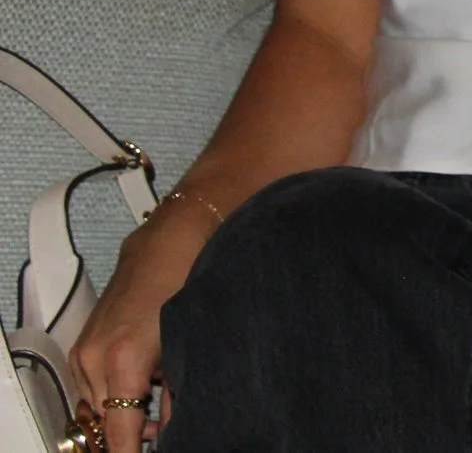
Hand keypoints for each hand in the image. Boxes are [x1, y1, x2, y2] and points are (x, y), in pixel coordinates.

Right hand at [70, 205, 210, 451]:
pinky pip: (95, 382)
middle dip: (132, 432)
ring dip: (124, 410)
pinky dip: (117, 389)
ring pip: (98, 402)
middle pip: (104, 420)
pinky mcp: (87, 339)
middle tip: (164, 430)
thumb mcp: (193, 341)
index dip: (131, 451)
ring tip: (162, 406)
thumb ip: (180, 391)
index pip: (118, 430)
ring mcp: (86, 347)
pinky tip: (150, 382)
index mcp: (121, 360)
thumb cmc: (193, 274)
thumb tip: (174, 425)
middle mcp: (94, 356)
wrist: (179, 231)